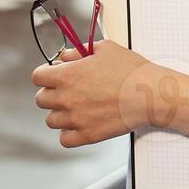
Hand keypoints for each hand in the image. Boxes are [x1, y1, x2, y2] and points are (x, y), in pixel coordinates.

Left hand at [31, 40, 188, 147]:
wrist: (150, 94)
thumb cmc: (131, 70)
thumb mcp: (104, 49)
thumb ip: (78, 52)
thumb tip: (65, 57)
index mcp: (67, 75)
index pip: (37, 77)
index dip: (46, 74)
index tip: (54, 76)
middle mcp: (66, 98)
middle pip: (41, 99)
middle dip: (52, 93)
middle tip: (68, 91)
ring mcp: (75, 119)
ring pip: (51, 120)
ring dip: (60, 114)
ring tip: (78, 107)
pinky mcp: (87, 135)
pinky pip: (64, 139)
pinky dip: (69, 133)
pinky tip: (80, 123)